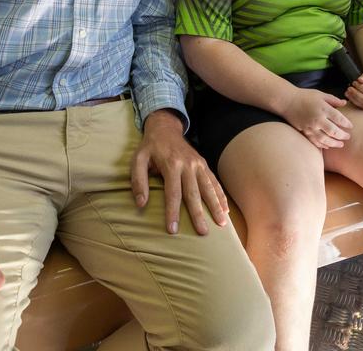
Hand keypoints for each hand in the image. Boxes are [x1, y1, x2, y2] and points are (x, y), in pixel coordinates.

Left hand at [132, 109, 228, 235]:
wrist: (165, 128)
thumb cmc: (150, 148)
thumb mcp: (137, 160)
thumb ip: (138, 181)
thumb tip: (141, 203)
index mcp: (171, 164)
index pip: (173, 193)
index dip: (172, 212)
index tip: (173, 230)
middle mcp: (188, 165)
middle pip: (194, 193)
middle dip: (198, 214)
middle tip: (203, 233)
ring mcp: (198, 164)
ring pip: (208, 188)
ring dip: (215, 206)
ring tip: (221, 224)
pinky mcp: (204, 164)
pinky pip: (214, 182)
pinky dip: (221, 196)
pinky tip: (226, 210)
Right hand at [280, 87, 352, 148]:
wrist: (287, 101)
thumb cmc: (305, 96)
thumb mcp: (320, 94)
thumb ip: (333, 100)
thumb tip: (344, 103)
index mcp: (323, 108)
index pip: (339, 118)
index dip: (346, 123)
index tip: (350, 126)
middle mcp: (318, 119)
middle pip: (333, 131)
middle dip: (342, 136)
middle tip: (348, 137)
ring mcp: (311, 127)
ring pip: (325, 139)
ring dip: (334, 143)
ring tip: (340, 144)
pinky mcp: (304, 131)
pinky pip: (314, 141)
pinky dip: (322, 145)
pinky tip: (327, 146)